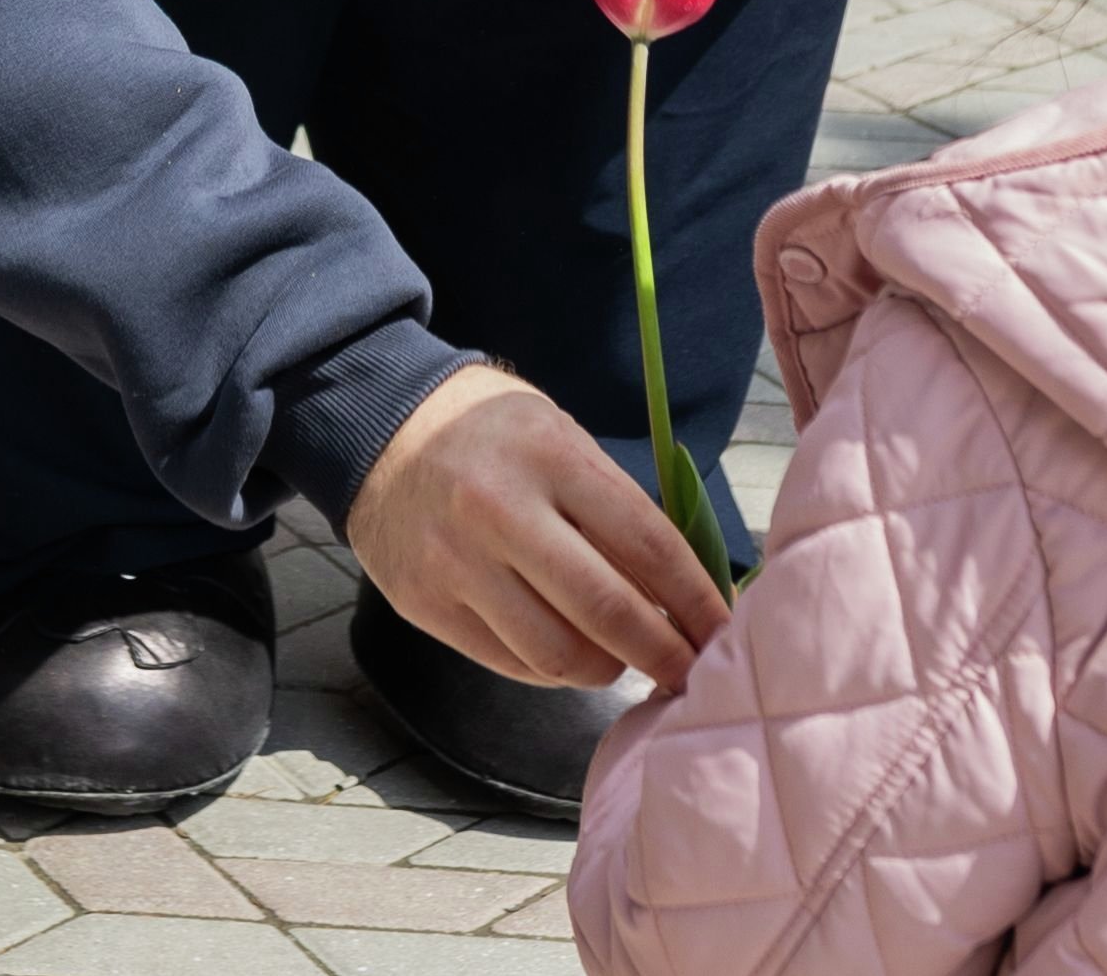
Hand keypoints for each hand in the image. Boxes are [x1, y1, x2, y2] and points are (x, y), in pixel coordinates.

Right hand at [346, 364, 727, 691]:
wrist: (383, 432)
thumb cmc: (496, 437)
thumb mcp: (563, 440)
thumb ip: (616, 508)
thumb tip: (684, 594)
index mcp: (550, 457)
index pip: (646, 543)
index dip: (695, 600)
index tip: (724, 632)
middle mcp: (500, 511)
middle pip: (605, 610)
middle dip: (663, 654)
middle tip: (692, 675)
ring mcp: (457, 563)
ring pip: (557, 655)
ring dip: (607, 669)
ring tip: (621, 658)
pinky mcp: (425, 605)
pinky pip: (510, 663)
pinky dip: (554, 670)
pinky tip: (568, 652)